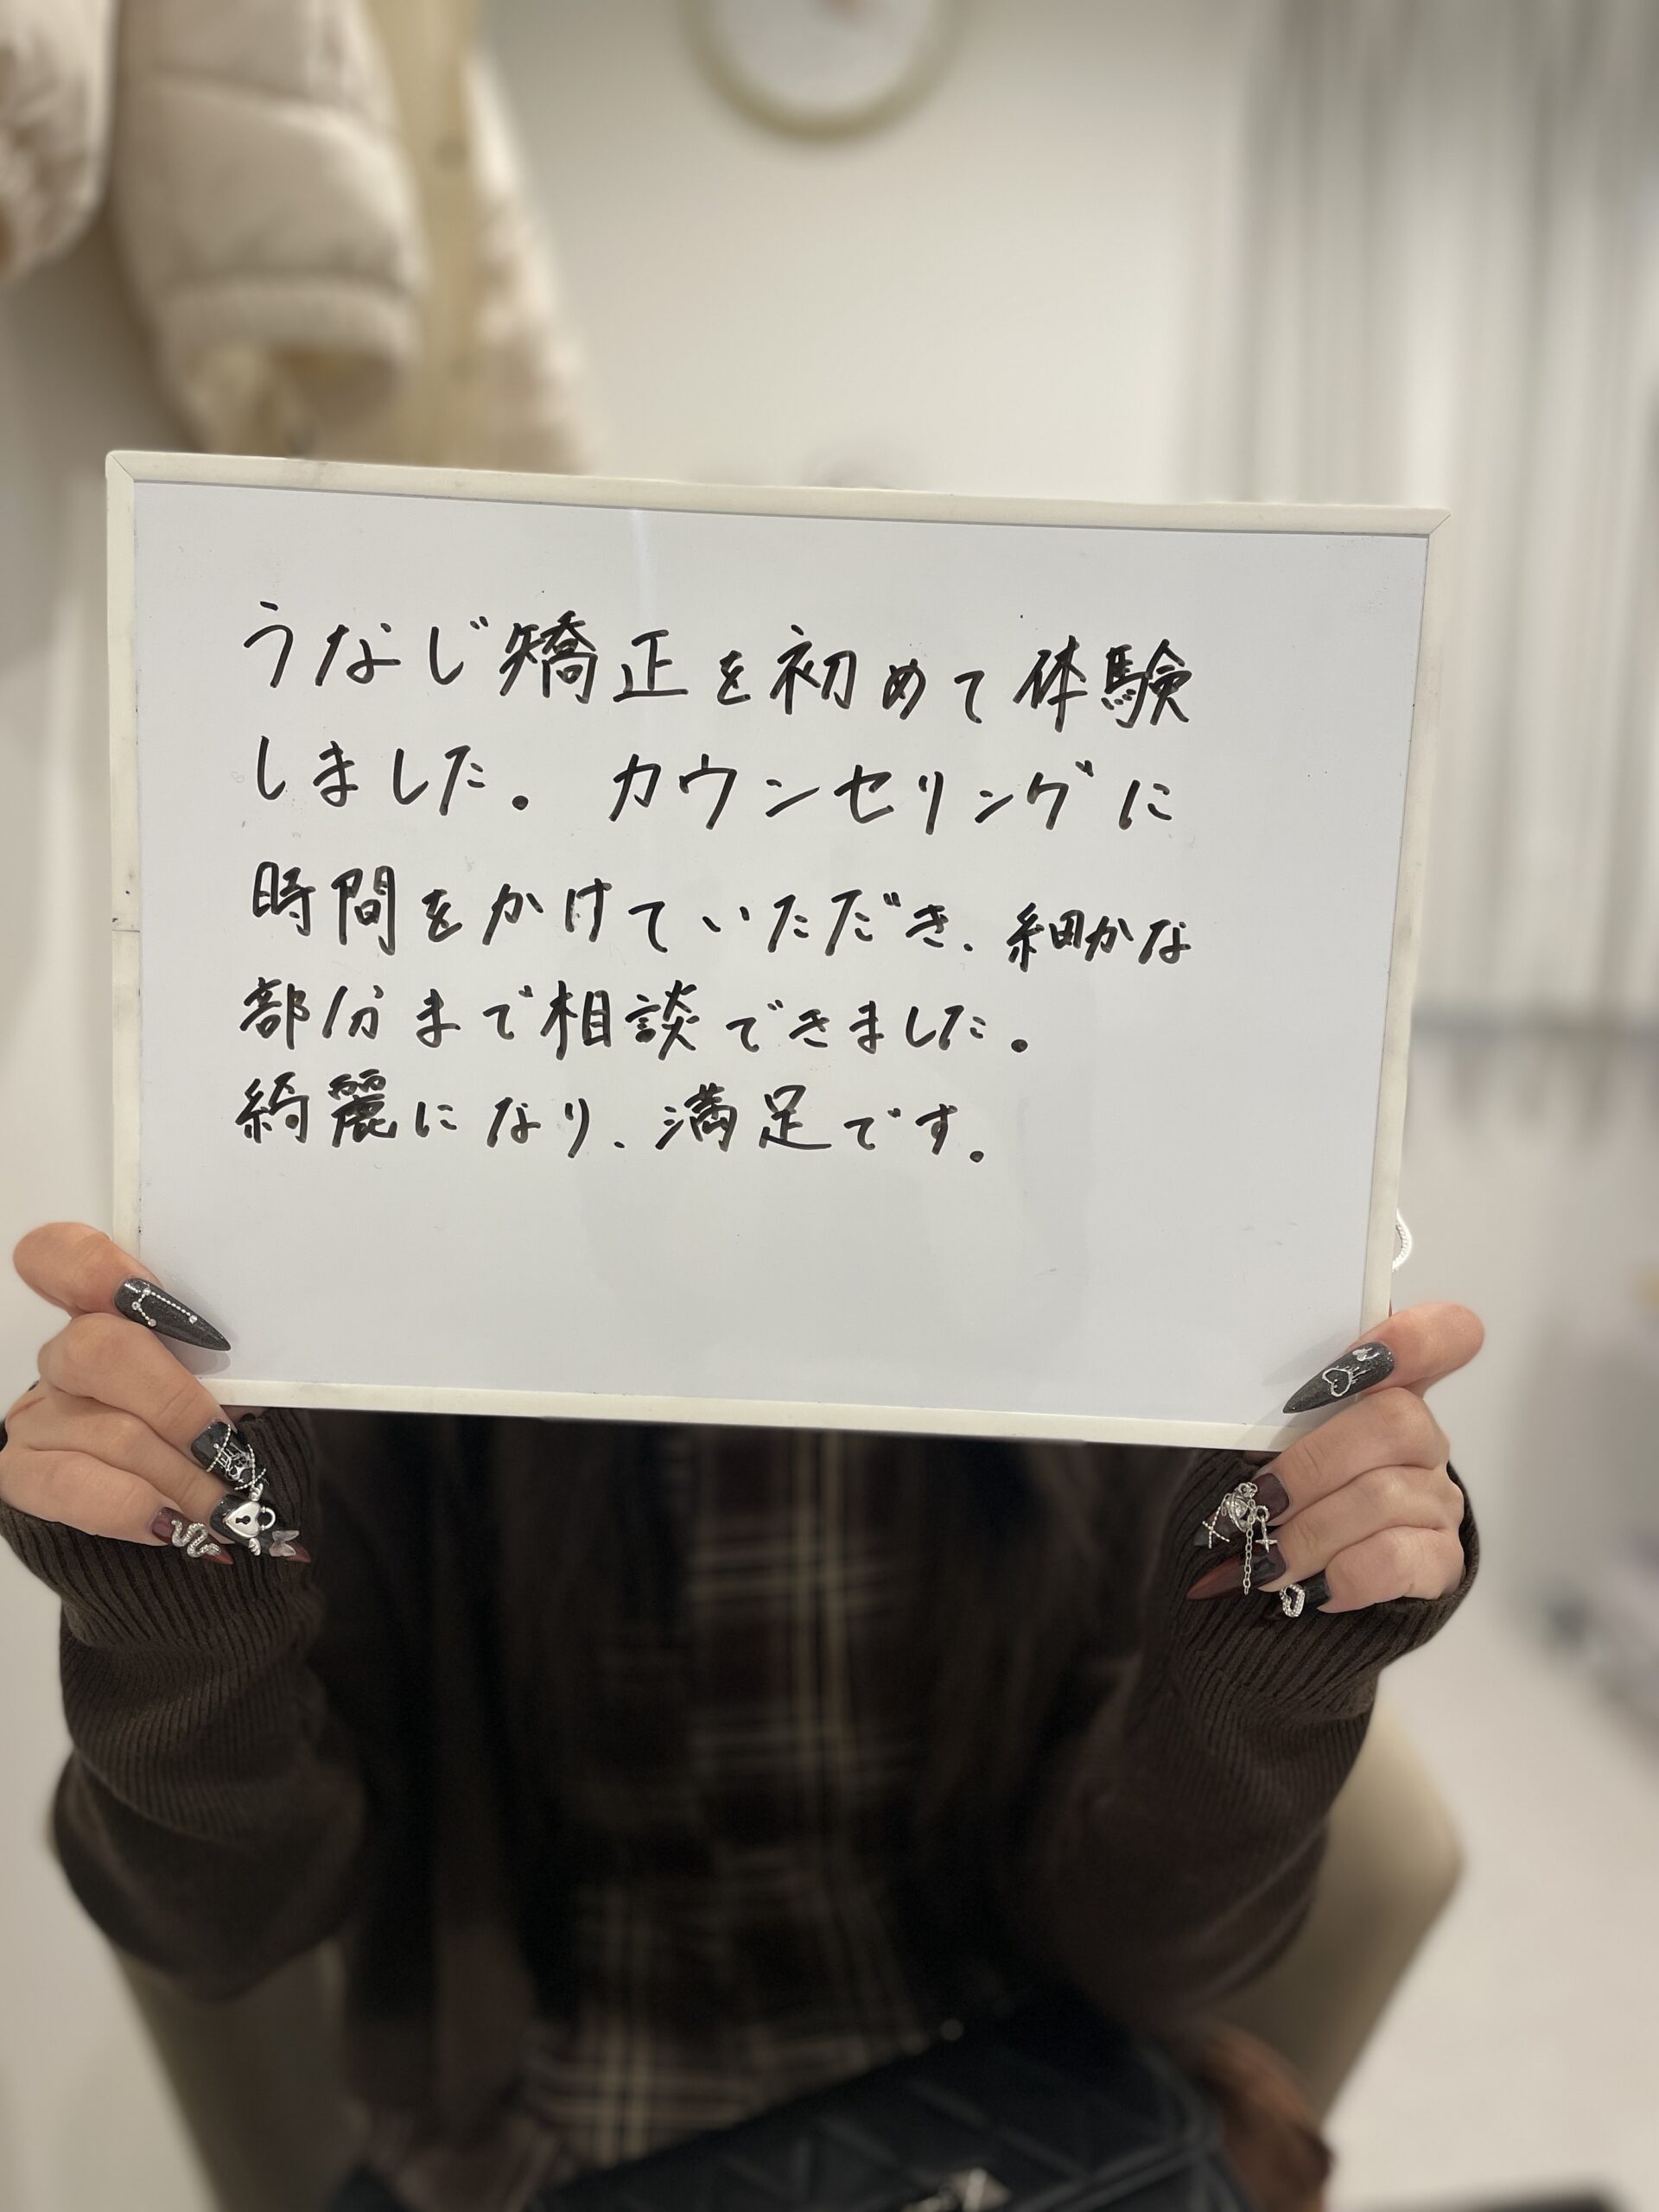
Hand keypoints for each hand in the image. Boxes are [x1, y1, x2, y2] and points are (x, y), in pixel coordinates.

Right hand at [1, 1223, 300, 1563]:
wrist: (170, 1515)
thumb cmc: (202, 1435)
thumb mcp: (223, 1390)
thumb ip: (226, 1371)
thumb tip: (272, 1376)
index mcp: (110, 1314)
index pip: (65, 1256)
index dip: (97, 1268)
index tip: (153, 1301)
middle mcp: (65, 1356)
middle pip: (99, 1350)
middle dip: (176, 1405)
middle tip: (225, 1448)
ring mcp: (38, 1413)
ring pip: (108, 1432)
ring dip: (181, 1478)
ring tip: (225, 1505)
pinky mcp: (22, 1472)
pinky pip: (72, 1487)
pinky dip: (134, 1507)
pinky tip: (173, 1523)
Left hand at [1187, 1301, 1481, 1611]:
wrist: (1313, 1581)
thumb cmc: (1285, 1495)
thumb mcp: (1274, 1445)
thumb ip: (1274, 1418)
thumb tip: (1220, 1416)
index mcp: (1389, 1391)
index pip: (1444, 1336)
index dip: (1413, 1338)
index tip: (1356, 1359)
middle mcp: (1424, 1439)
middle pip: (1394, 1422)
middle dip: (1310, 1467)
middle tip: (1258, 1504)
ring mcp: (1438, 1498)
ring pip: (1384, 1497)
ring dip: (1309, 1533)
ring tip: (1266, 1559)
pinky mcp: (1440, 1559)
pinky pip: (1394, 1560)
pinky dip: (1340, 1575)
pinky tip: (1312, 1587)